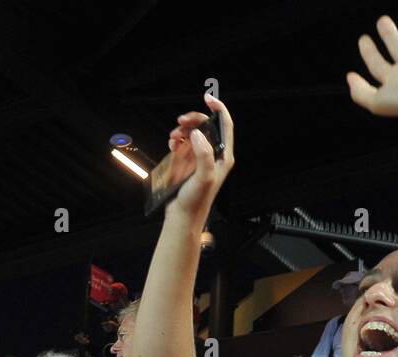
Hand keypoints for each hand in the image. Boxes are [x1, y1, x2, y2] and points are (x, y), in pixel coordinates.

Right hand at [163, 93, 234, 224]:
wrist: (182, 215)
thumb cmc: (196, 201)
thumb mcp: (204, 177)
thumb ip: (203, 154)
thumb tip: (197, 134)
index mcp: (223, 156)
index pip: (225, 125)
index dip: (219, 109)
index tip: (208, 99)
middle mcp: (212, 154)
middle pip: (205, 125)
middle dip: (193, 119)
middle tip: (181, 121)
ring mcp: (198, 156)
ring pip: (192, 132)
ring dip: (181, 130)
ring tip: (174, 138)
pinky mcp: (186, 161)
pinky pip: (182, 142)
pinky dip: (176, 139)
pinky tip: (172, 145)